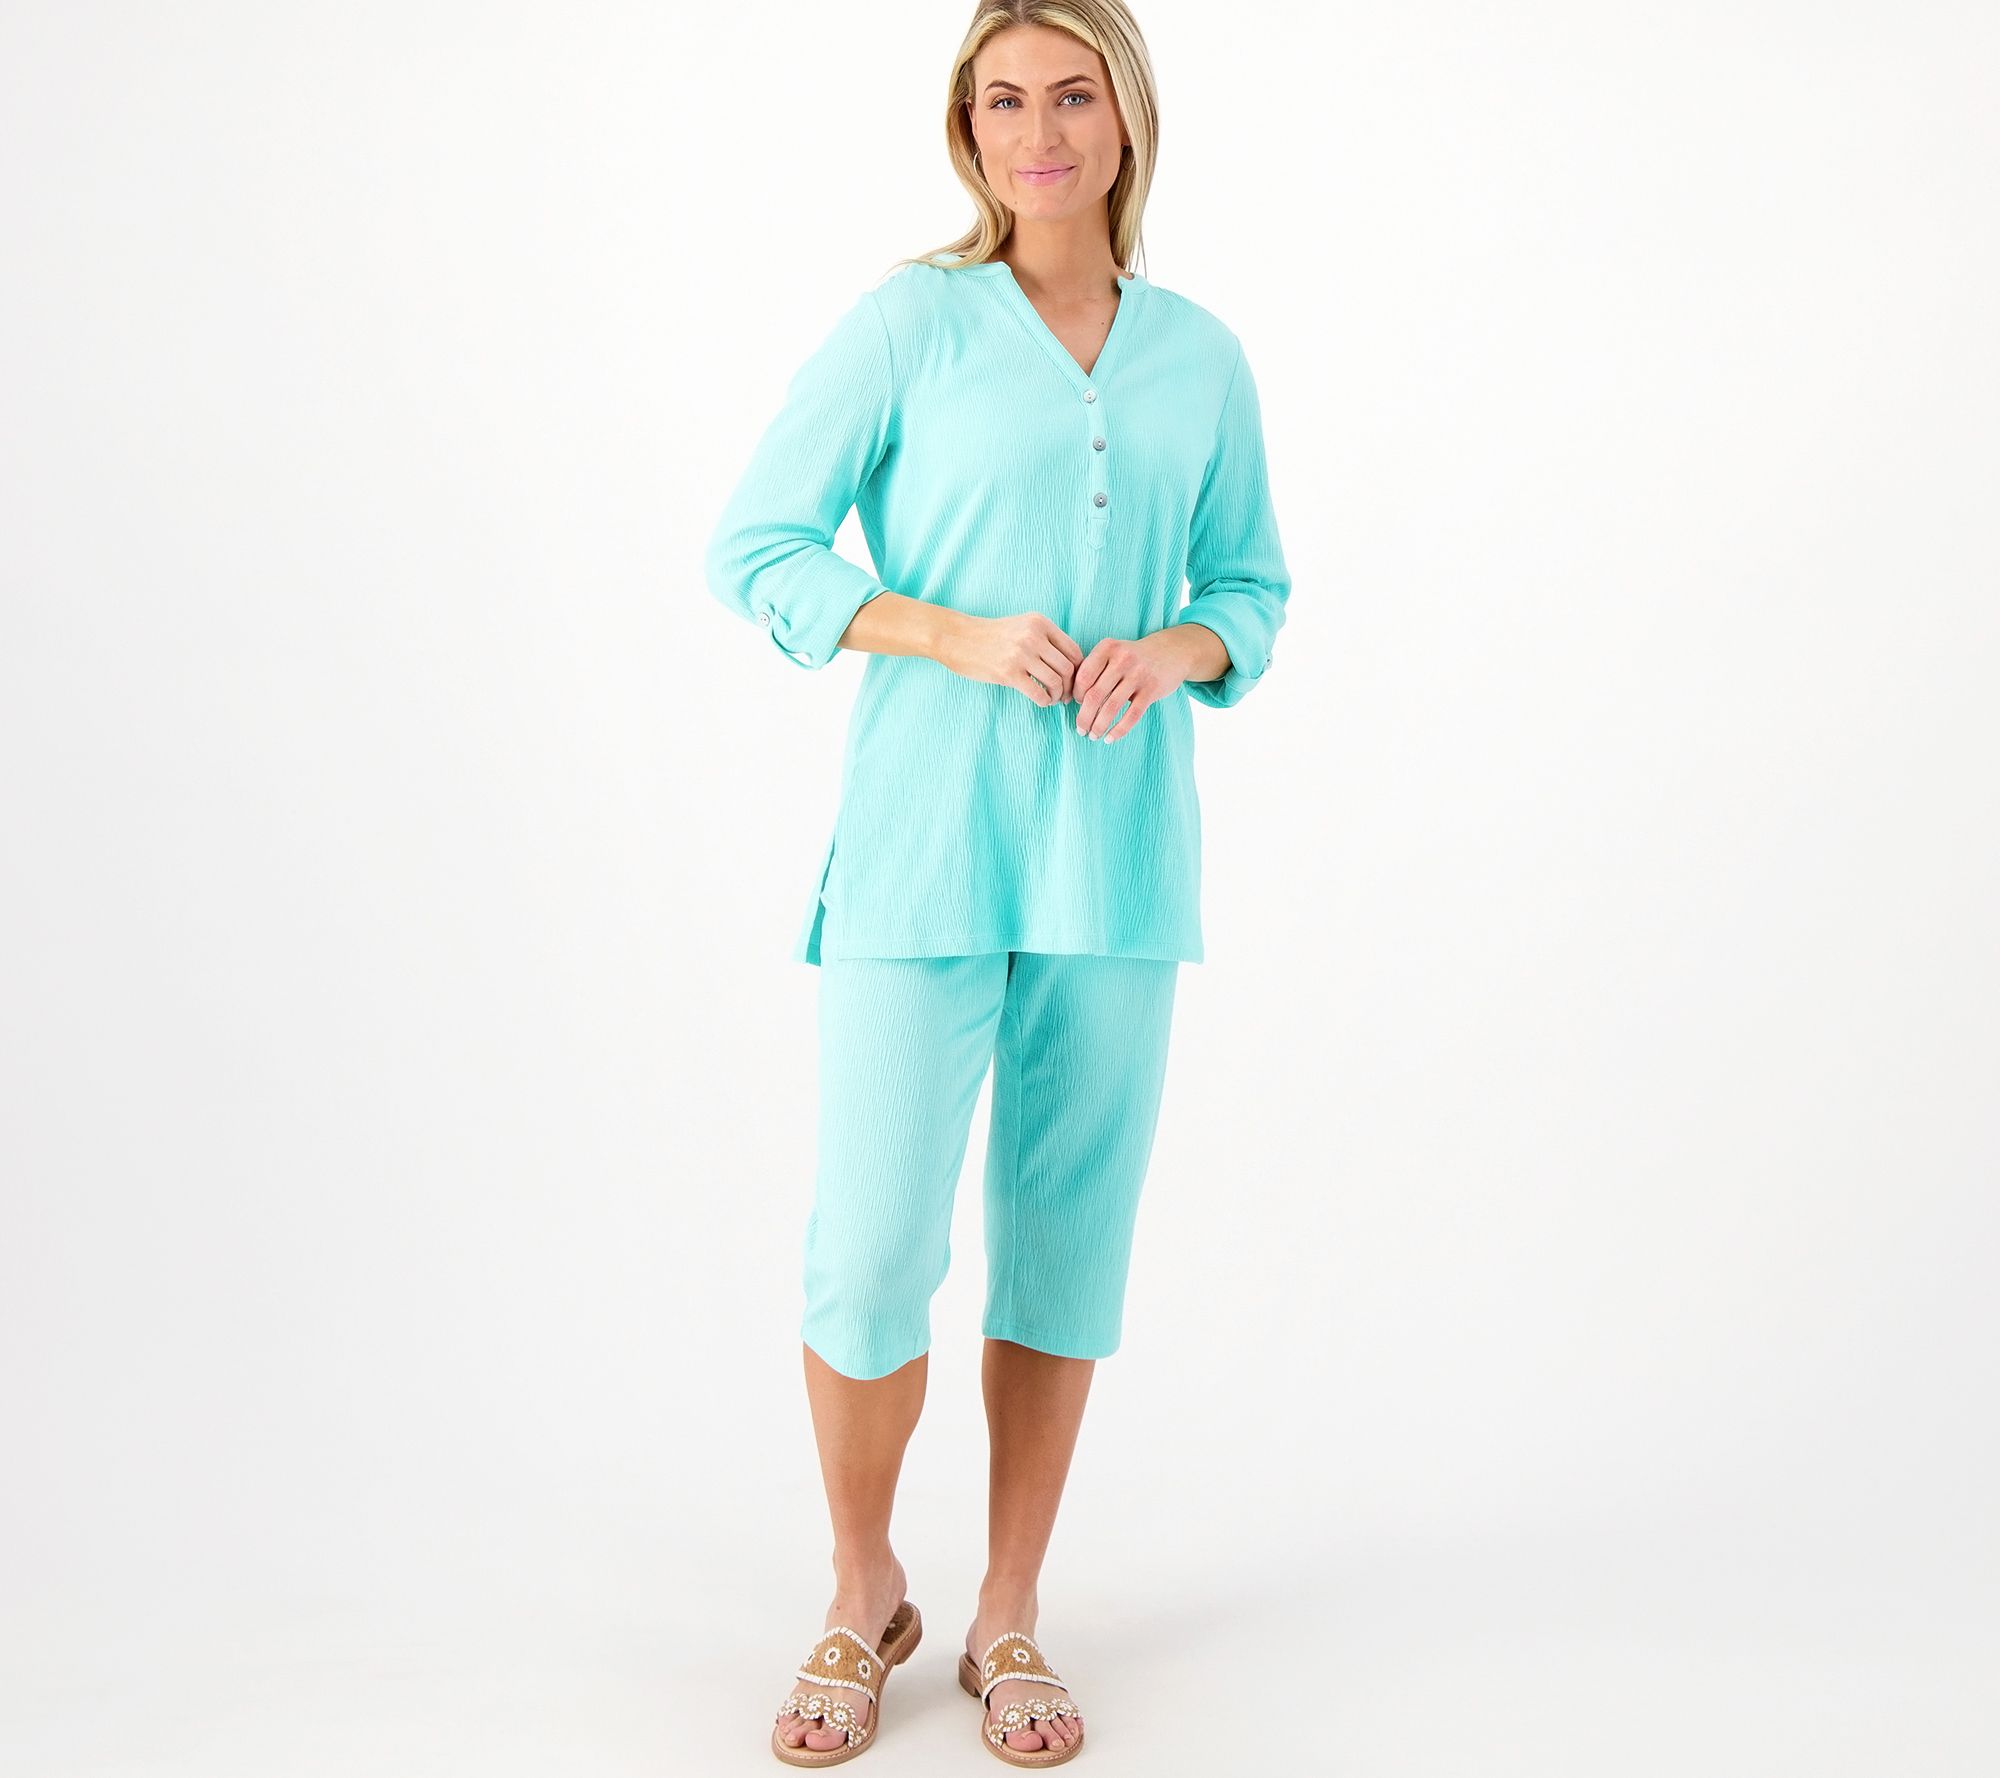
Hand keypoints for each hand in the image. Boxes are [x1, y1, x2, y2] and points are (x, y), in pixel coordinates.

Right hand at [935, 611, 1084, 707]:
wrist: (957, 638)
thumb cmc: (991, 636)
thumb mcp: (1022, 626)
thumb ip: (1045, 639)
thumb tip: (1070, 665)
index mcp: (1040, 623)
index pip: (1074, 650)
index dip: (1079, 670)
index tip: (1073, 681)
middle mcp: (1034, 636)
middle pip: (1068, 668)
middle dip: (1070, 686)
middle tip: (1066, 696)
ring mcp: (1021, 654)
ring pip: (1056, 682)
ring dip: (1058, 696)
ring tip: (1052, 699)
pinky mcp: (1008, 672)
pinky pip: (1039, 693)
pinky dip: (1045, 701)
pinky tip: (1041, 701)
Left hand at [1072, 632, 1189, 740]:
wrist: (1171, 651)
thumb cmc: (1133, 657)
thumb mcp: (1112, 652)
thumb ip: (1093, 668)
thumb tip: (1068, 697)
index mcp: (1107, 648)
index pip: (1082, 677)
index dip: (1075, 695)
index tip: (1075, 706)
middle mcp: (1122, 659)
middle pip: (1094, 695)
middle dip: (1084, 717)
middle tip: (1080, 729)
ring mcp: (1138, 674)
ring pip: (1111, 708)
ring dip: (1098, 726)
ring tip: (1093, 735)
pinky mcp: (1152, 689)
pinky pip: (1132, 715)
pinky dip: (1119, 730)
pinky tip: (1110, 738)